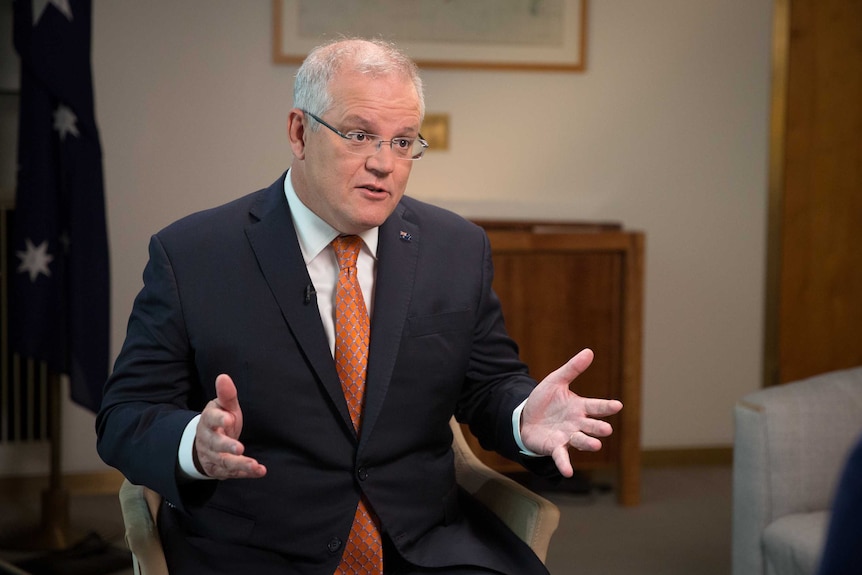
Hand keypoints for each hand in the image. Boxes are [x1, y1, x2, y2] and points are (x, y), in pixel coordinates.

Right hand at [194, 374, 266, 479]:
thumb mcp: (223, 406)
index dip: (219, 419)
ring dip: (239, 464)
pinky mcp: (221, 469)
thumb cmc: (220, 420)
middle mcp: (208, 441)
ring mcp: (213, 456)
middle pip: (215, 444)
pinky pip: (233, 473)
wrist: (205, 445)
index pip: (210, 419)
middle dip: (226, 446)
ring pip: (225, 462)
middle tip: (239, 448)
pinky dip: (246, 473)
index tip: (228, 418)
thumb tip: (223, 376)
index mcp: (208, 421)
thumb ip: (226, 394)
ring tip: (254, 465)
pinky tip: (260, 471)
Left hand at [520, 349, 622, 476]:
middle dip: (598, 428)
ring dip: (588, 443)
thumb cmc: (544, 400)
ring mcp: (567, 437)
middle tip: (606, 429)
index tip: (617, 405)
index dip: (606, 407)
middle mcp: (577, 424)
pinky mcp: (555, 447)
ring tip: (596, 445)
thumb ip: (572, 369)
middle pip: (591, 426)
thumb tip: (589, 351)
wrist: (524, 416)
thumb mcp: (556, 381)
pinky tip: (567, 472)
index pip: (596, 406)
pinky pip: (561, 457)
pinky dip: (564, 464)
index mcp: (579, 407)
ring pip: (580, 441)